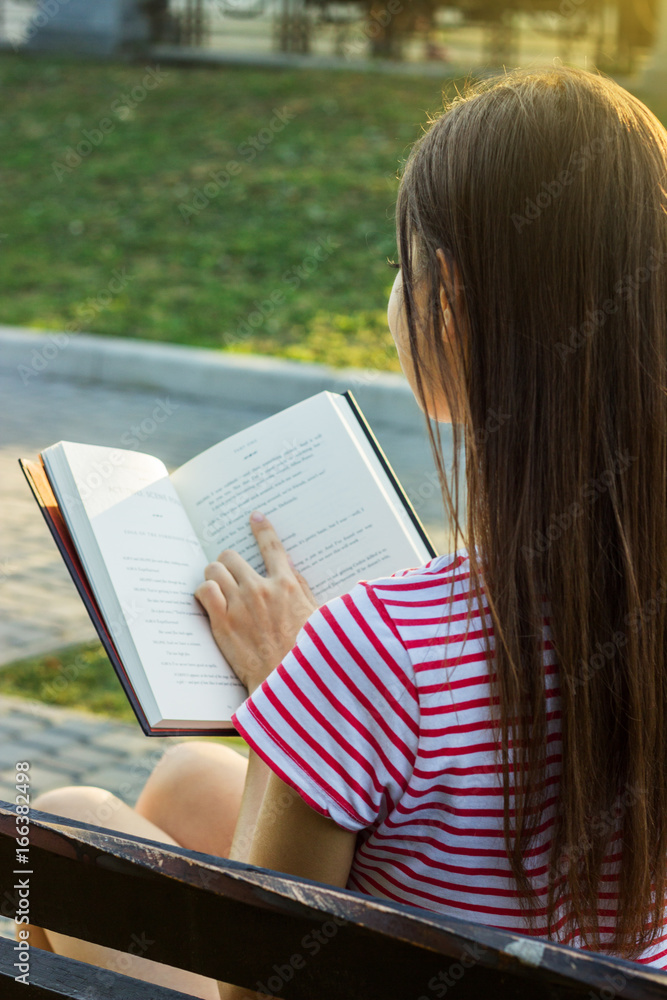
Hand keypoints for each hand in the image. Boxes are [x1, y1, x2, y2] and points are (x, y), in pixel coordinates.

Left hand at [194, 512, 317, 694]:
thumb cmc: (306, 654)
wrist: (289, 683)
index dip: (262, 528)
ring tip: (217, 583)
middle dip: (229, 561)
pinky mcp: (222, 622)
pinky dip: (204, 592)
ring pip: (214, 570)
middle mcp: (261, 589)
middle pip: (232, 556)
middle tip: (230, 570)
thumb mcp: (317, 617)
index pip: (273, 547)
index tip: (255, 517)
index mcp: (287, 586)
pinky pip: (204, 592)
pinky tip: (209, 599)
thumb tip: (291, 573)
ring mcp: (239, 605)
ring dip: (214, 574)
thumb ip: (302, 591)